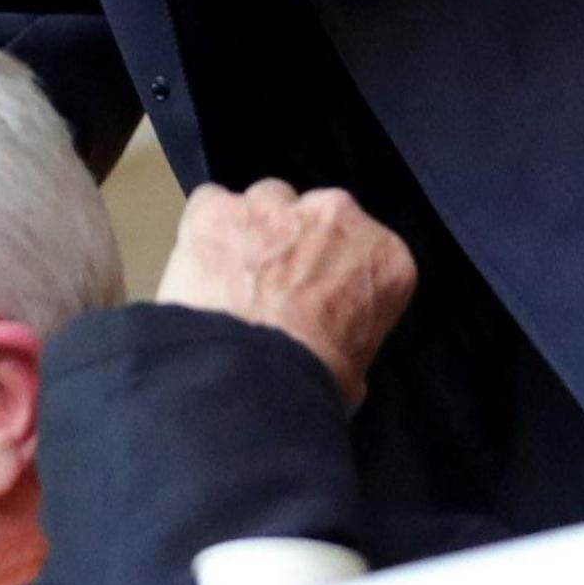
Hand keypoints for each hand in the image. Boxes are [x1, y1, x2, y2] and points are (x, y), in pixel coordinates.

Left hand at [151, 181, 417, 406]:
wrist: (248, 380)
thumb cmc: (312, 382)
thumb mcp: (357, 370)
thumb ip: (350, 333)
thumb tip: (332, 349)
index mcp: (384, 256)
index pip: (367, 253)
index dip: (337, 274)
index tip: (320, 301)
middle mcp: (335, 214)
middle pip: (317, 216)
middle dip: (297, 245)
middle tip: (275, 292)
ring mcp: (273, 205)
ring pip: (265, 202)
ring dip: (253, 233)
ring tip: (232, 280)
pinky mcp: (216, 208)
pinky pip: (210, 205)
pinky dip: (204, 232)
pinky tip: (200, 268)